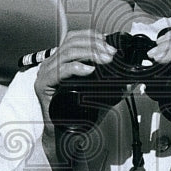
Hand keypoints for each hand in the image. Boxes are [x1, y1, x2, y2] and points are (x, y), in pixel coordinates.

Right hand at [33, 30, 115, 170]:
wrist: (64, 134)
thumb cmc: (77, 114)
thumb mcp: (96, 94)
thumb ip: (109, 84)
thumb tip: (128, 79)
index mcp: (60, 61)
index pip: (73, 38)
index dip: (91, 36)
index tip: (108, 43)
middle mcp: (51, 64)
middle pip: (71, 42)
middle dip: (94, 45)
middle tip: (111, 54)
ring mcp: (45, 74)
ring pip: (66, 53)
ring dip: (89, 53)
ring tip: (105, 60)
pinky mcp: (42, 86)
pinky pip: (58, 71)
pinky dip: (75, 67)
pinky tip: (88, 70)